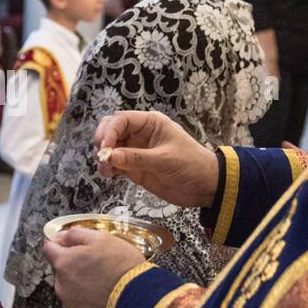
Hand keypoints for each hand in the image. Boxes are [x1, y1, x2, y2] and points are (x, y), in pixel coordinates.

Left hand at [44, 228, 145, 307]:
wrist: (138, 304)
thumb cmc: (122, 269)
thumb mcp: (103, 239)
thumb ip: (77, 234)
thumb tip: (62, 235)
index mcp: (64, 262)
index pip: (49, 248)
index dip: (59, 243)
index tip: (68, 243)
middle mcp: (61, 284)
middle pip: (60, 269)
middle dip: (73, 265)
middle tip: (95, 264)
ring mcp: (69, 303)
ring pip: (69, 287)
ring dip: (80, 283)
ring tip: (103, 282)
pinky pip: (78, 304)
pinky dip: (87, 300)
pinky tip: (104, 296)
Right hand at [93, 111, 218, 208]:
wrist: (205, 187)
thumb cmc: (192, 165)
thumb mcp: (165, 160)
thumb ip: (137, 158)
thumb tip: (110, 156)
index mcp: (150, 123)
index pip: (122, 120)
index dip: (110, 131)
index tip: (105, 148)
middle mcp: (140, 134)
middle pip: (111, 130)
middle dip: (103, 141)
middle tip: (102, 156)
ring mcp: (136, 151)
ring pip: (110, 148)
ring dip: (103, 156)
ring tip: (106, 169)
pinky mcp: (134, 167)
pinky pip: (114, 164)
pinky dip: (108, 168)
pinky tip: (109, 175)